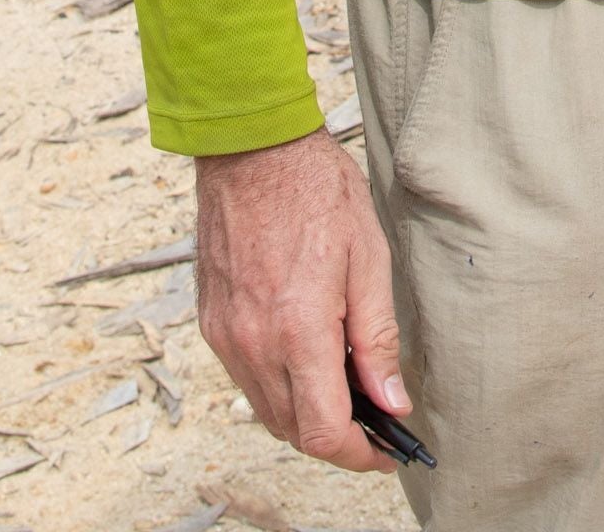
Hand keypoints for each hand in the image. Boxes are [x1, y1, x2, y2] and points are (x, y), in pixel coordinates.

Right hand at [192, 131, 406, 471]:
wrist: (251, 148)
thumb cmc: (316, 192)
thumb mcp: (369, 259)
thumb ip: (378, 340)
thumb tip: (392, 400)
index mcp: (298, 330)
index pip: (323, 432)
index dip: (359, 455)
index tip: (385, 449)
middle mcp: (253, 343)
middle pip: (294, 431)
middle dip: (336, 438)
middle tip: (373, 419)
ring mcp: (226, 335)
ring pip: (267, 410)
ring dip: (305, 414)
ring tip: (342, 385)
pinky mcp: (211, 322)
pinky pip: (245, 378)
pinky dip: (277, 385)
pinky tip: (305, 355)